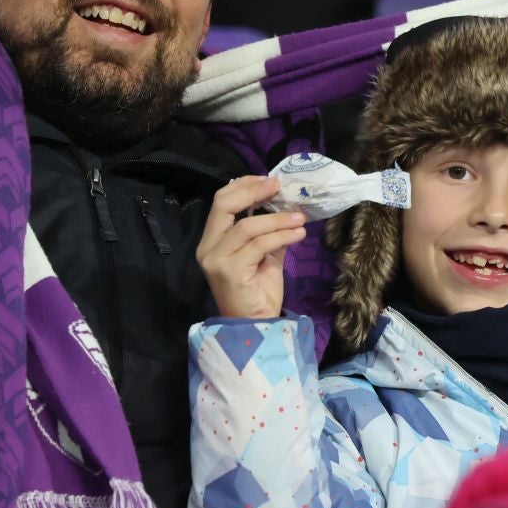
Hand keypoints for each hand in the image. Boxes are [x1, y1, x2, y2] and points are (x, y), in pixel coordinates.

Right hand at [197, 177, 308, 319]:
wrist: (256, 326)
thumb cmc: (258, 292)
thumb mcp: (266, 255)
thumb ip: (270, 231)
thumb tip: (288, 206)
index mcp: (212, 240)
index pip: (221, 202)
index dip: (244, 186)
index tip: (270, 180)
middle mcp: (207, 248)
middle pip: (224, 205)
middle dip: (253, 191)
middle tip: (279, 187)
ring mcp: (216, 260)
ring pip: (247, 226)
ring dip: (278, 219)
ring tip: (300, 218)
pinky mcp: (229, 271)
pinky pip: (259, 245)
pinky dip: (281, 236)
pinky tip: (298, 234)